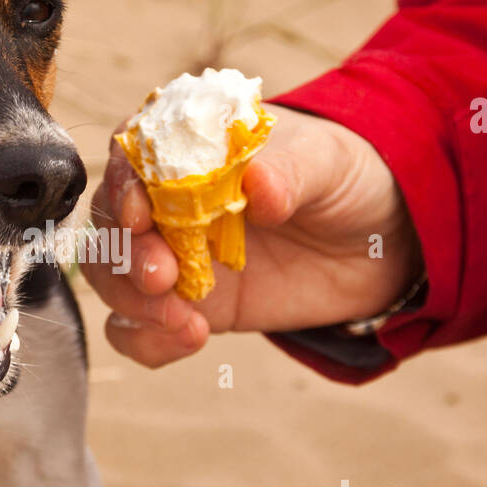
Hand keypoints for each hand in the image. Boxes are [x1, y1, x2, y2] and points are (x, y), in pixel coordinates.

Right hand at [81, 104, 421, 366]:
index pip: (131, 154)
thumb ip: (291, 171)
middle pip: (109, 222)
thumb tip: (259, 188)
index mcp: (189, 146)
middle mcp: (165, 200)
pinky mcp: (184, 305)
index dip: (123, 184)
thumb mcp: (328, 163)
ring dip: (131, 301)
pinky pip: (137, 328)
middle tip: (164, 278)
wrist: (377, 242)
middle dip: (125, 254)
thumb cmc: (344, 179)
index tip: (139, 216)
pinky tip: (188, 339)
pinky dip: (147, 341)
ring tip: (185, 321)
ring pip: (109, 276)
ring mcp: (170, 255)